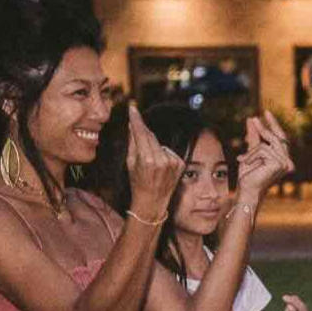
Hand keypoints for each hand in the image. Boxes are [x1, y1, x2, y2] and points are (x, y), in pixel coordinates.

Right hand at [126, 103, 183, 217]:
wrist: (153, 203)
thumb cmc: (137, 183)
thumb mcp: (130, 163)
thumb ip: (132, 141)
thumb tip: (132, 124)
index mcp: (147, 160)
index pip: (141, 133)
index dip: (136, 119)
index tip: (132, 107)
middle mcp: (162, 160)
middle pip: (150, 136)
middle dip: (142, 132)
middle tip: (136, 133)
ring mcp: (173, 162)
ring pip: (159, 143)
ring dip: (153, 147)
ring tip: (150, 164)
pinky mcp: (180, 163)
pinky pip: (169, 151)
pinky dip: (164, 154)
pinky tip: (160, 167)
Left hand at [236, 111, 293, 203]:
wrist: (246, 191)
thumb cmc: (248, 176)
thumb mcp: (250, 152)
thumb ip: (253, 137)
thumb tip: (251, 119)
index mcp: (282, 159)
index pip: (280, 138)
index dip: (273, 125)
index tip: (265, 113)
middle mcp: (286, 161)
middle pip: (277, 137)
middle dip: (264, 127)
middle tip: (254, 118)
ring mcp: (284, 163)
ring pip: (266, 144)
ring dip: (251, 151)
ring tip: (242, 159)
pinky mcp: (278, 164)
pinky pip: (262, 150)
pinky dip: (251, 155)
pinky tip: (244, 163)